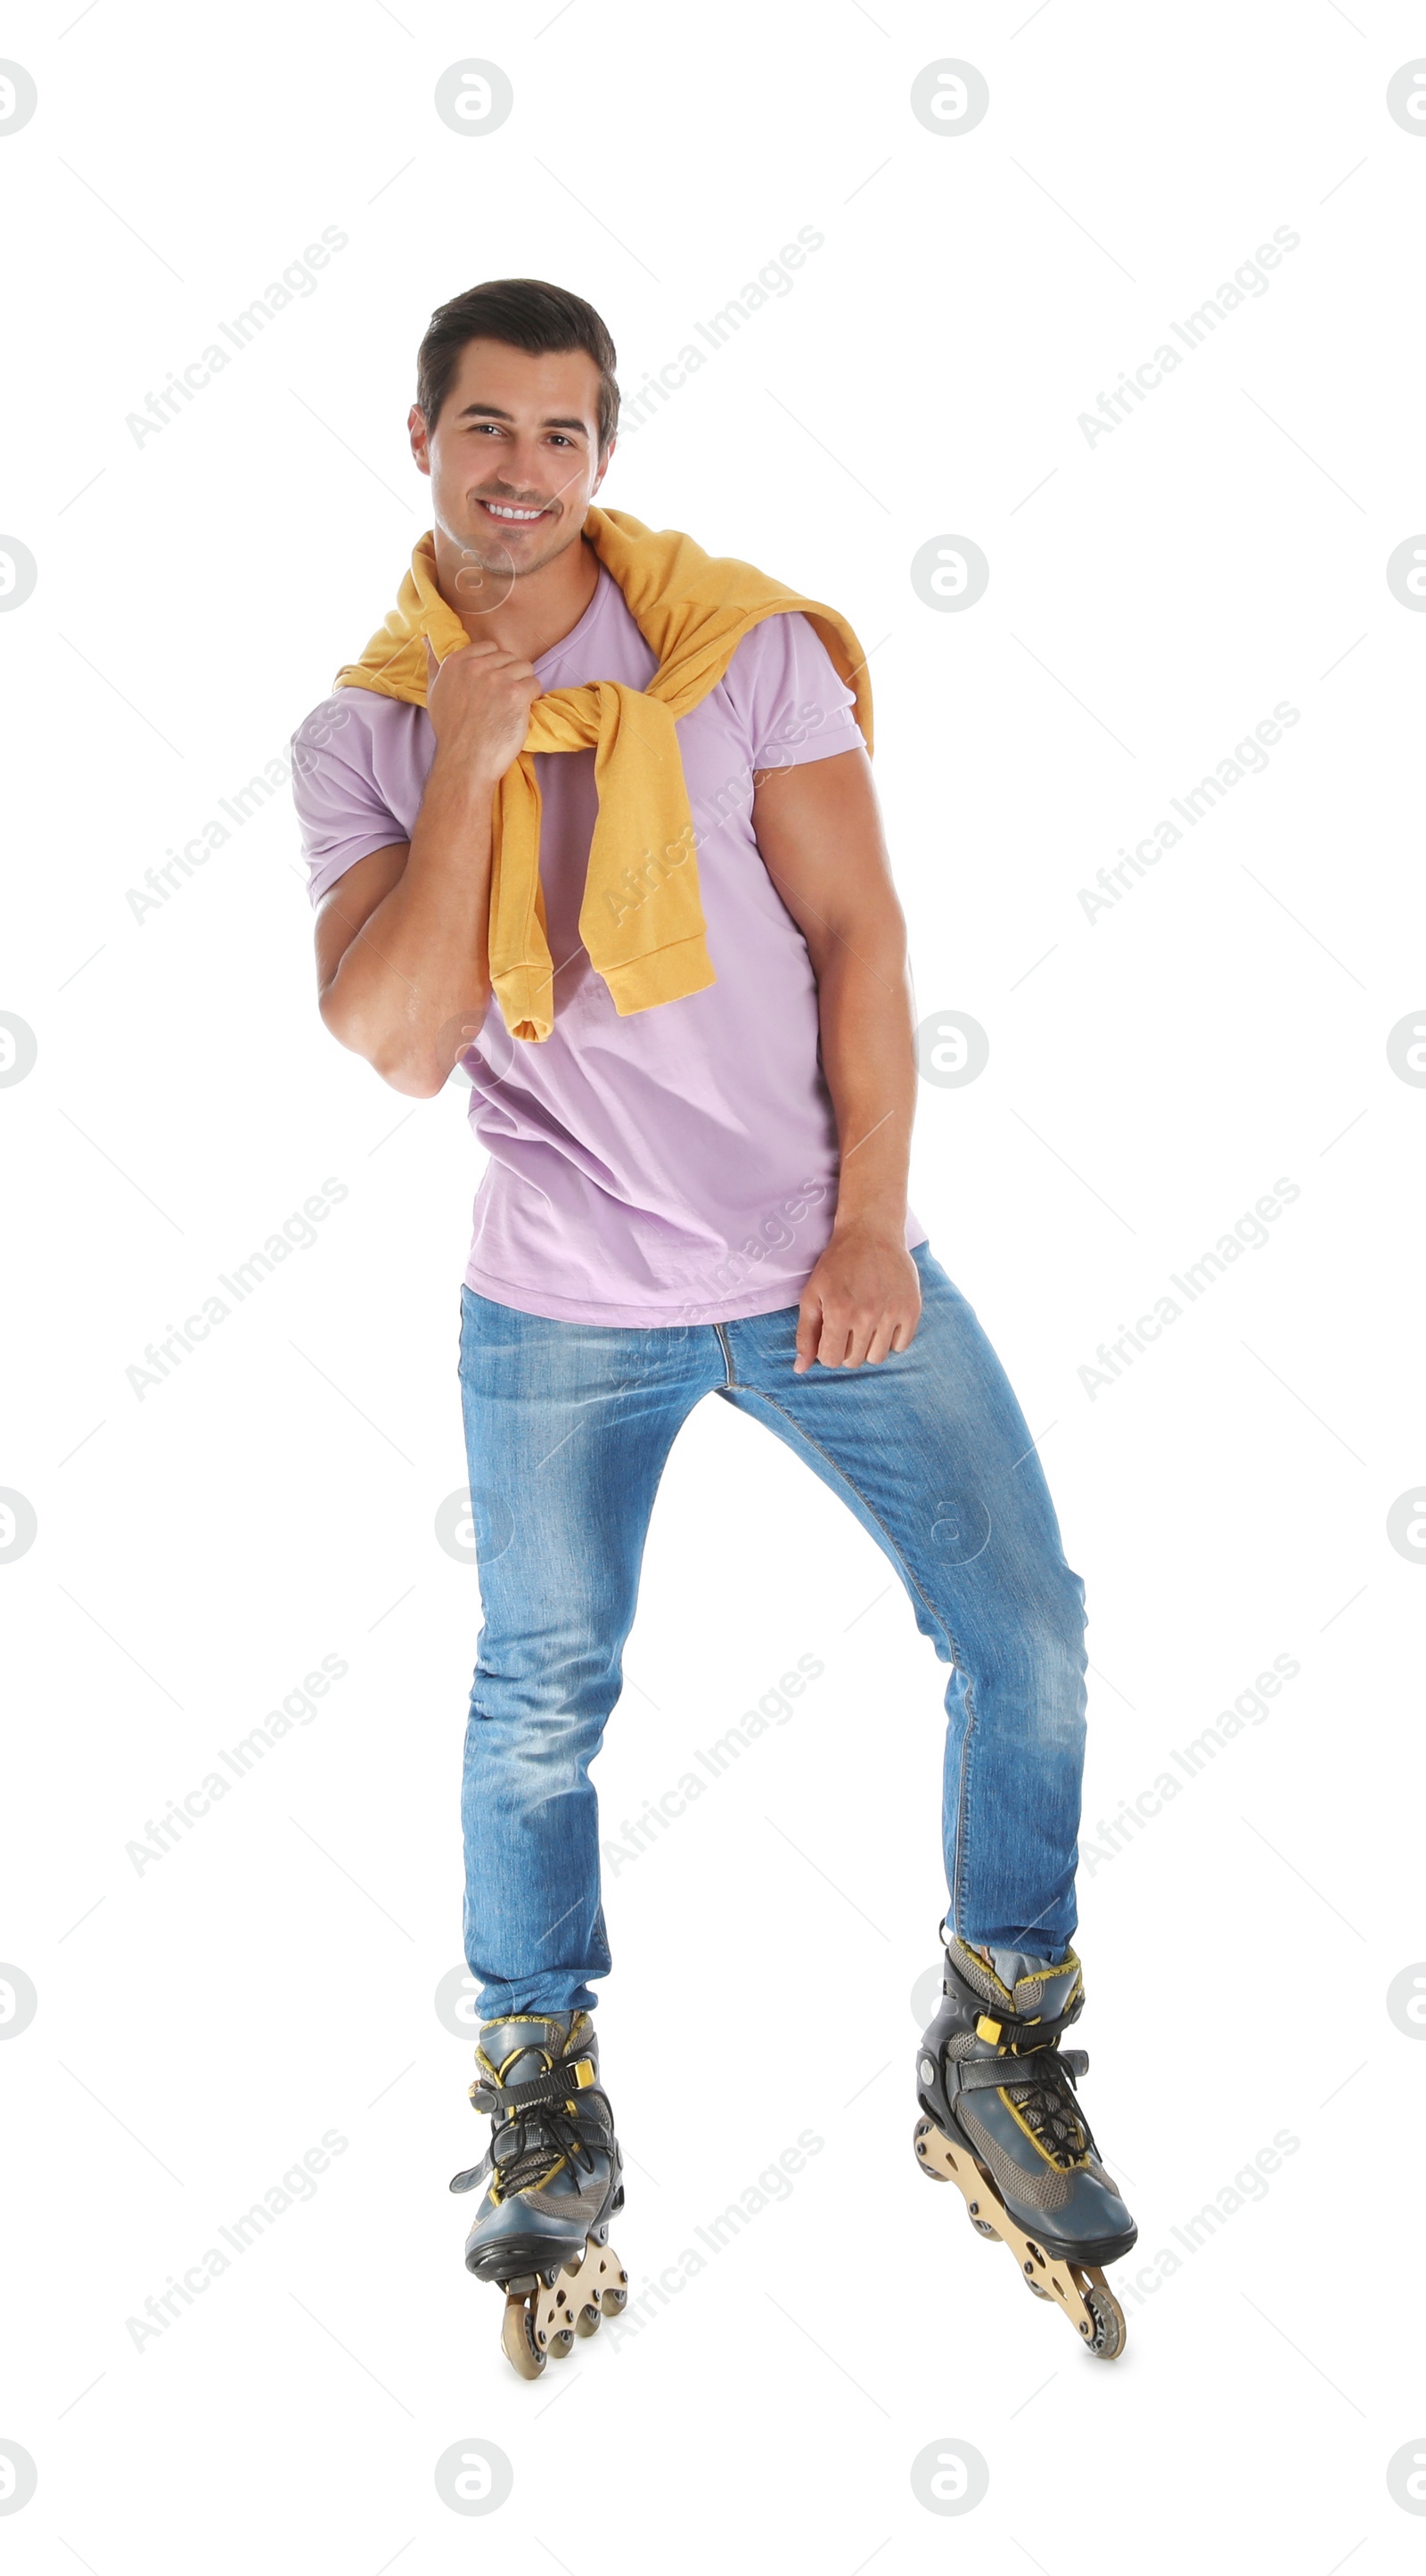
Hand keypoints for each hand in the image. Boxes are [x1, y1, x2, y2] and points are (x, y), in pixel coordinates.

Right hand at [423, 634, 539, 780]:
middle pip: (509, 657)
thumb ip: (434, 663)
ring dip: (523, 685)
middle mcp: (476, 666)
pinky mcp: (515, 694)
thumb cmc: (450, 730)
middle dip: (510, 675)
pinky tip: (519, 712)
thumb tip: (427, 639)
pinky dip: (532, 698)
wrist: (465, 761)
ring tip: (511, 706)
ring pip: (525, 668)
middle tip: (501, 700)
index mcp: (456, 662)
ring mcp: (497, 679)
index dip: (495, 666)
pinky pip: (534, 684)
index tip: (491, 685)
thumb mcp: (434, 691)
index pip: (490, 647)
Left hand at [794, 1221, 920, 1371]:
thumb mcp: (812, 1295)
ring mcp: (892, 1312)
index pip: (831, 1360)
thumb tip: (800, 1369)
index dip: (827, 1351)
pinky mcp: (911, 1309)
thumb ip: (805, 1334)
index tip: (830, 1335)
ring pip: (877, 1357)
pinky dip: (891, 1339)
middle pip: (854, 1361)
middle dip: (846, 1349)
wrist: (871, 1233)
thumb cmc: (836, 1264)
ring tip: (865, 1325)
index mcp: (839, 1313)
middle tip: (847, 1327)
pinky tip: (883, 1320)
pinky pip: (901, 1346)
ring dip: (868, 1347)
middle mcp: (867, 1315)